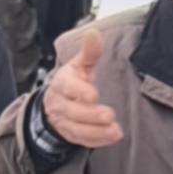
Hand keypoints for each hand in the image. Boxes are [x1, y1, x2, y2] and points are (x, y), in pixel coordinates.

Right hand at [42, 31, 124, 149]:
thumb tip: (94, 32)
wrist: (56, 103)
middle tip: (109, 115)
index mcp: (62, 83)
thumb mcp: (80, 65)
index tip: (94, 95)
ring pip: (76, 129)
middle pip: (72, 112)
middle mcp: (59, 104)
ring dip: (96, 132)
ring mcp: (64, 121)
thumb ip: (89, 52)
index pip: (67, 87)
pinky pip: (82, 141)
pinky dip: (98, 141)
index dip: (79, 91)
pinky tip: (113, 137)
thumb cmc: (73, 81)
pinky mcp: (71, 135)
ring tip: (116, 130)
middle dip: (90, 115)